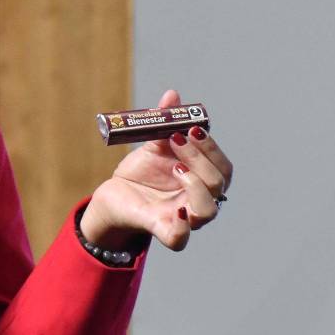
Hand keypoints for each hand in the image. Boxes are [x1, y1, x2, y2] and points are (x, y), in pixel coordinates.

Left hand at [80, 89, 233, 251]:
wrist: (112, 195)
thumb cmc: (140, 173)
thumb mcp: (152, 145)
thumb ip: (164, 122)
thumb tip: (172, 95)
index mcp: (202, 179)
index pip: (222, 166)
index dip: (211, 147)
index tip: (191, 128)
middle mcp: (198, 200)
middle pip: (219, 183)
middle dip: (201, 157)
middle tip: (177, 140)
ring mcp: (182, 217)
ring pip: (209, 210)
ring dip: (196, 185)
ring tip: (175, 168)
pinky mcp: (160, 229)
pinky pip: (179, 239)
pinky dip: (182, 227)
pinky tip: (176, 211)